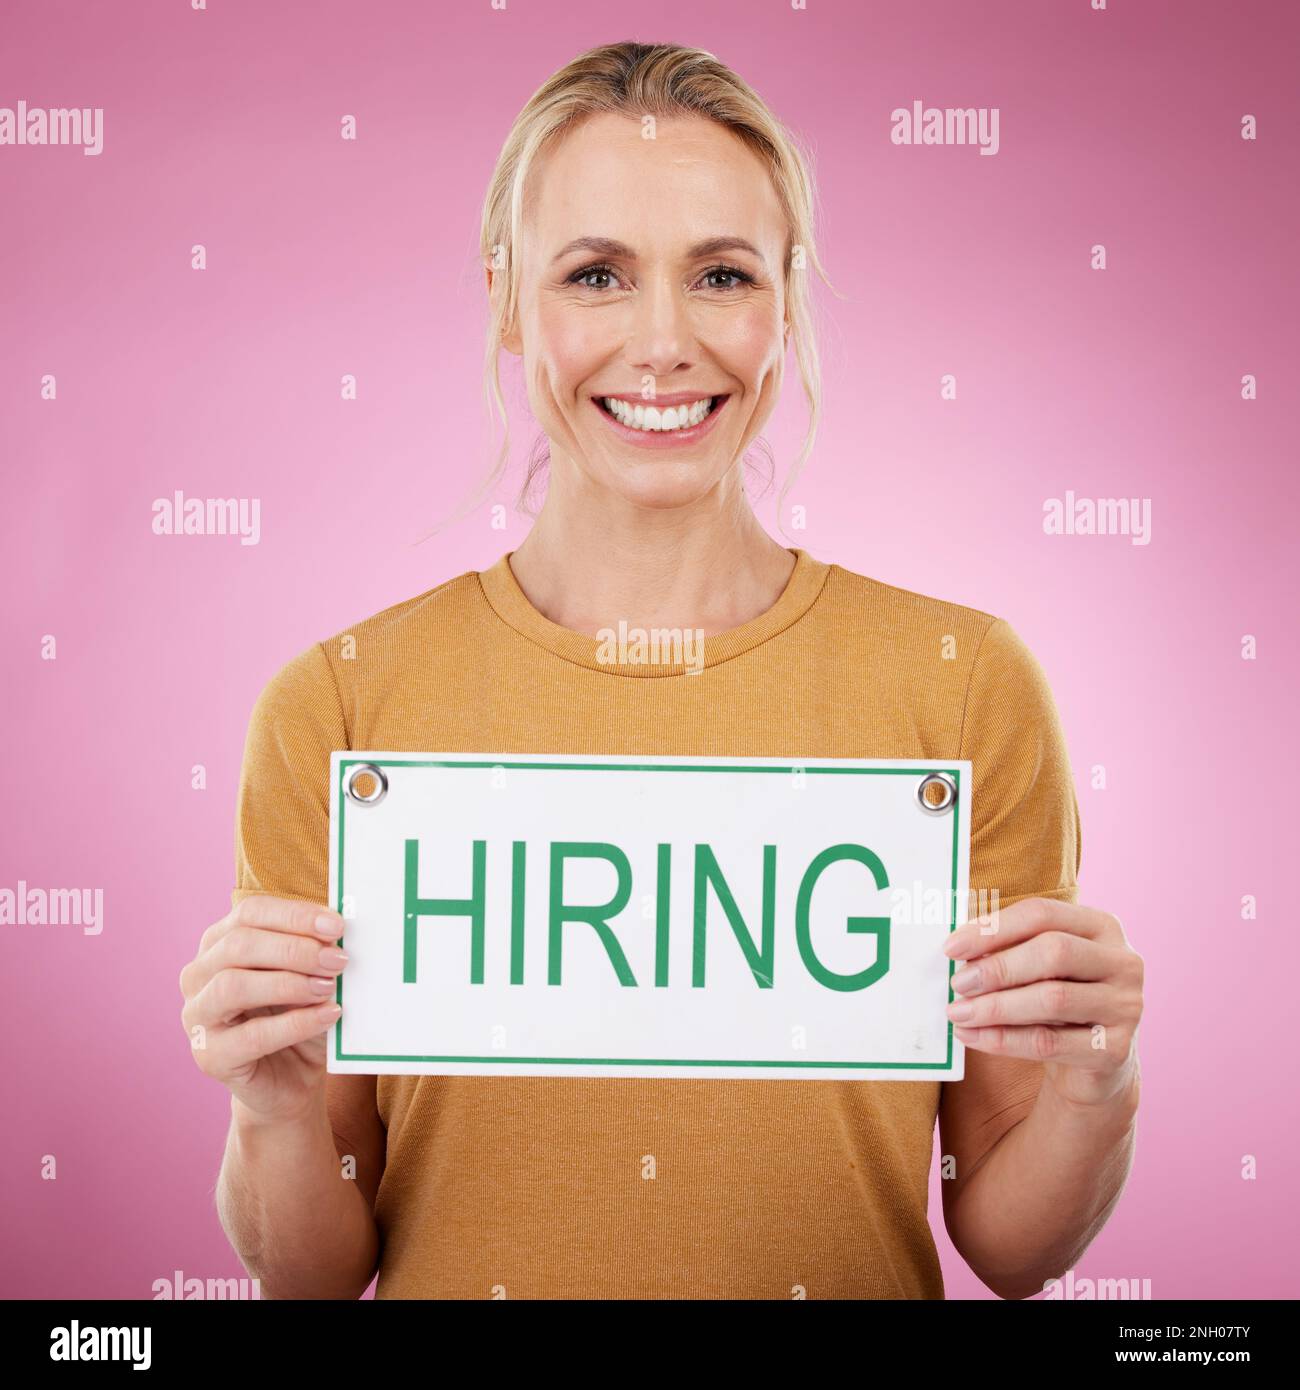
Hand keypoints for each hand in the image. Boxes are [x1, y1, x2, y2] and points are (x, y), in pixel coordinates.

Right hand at [180, 895, 346, 1122]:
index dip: (294, 915)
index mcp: (218, 943)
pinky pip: (252, 1036)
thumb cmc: (298, 1015)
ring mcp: (197, 1017)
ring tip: (329, 987)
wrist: (292, 1080)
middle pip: (239, 945)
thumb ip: (314, 949)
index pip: (249, 913)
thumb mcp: (307, 975)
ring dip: (289, 983)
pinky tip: (329, 1015)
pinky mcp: (210, 1057)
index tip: (336, 925)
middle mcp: (198, 976)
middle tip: (338, 959)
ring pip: (232, 986)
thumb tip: (338, 928)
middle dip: (295, 949)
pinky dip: (296, 1023)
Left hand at [942, 897, 1142, 1107]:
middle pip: (1053, 952)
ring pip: (1052, 999)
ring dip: (995, 1006)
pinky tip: (972, 1036)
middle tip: (957, 983)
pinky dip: (1003, 1039)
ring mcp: (1126, 1007)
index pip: (1042, 914)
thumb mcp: (1038, 967)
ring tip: (958, 1012)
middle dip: (997, 968)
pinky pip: (1050, 1043)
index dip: (994, 928)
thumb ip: (1007, 948)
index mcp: (1102, 926)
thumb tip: (956, 946)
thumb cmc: (1058, 1000)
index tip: (952, 947)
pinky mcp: (1115, 1050)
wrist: (1095, 1063)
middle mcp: (1123, 962)